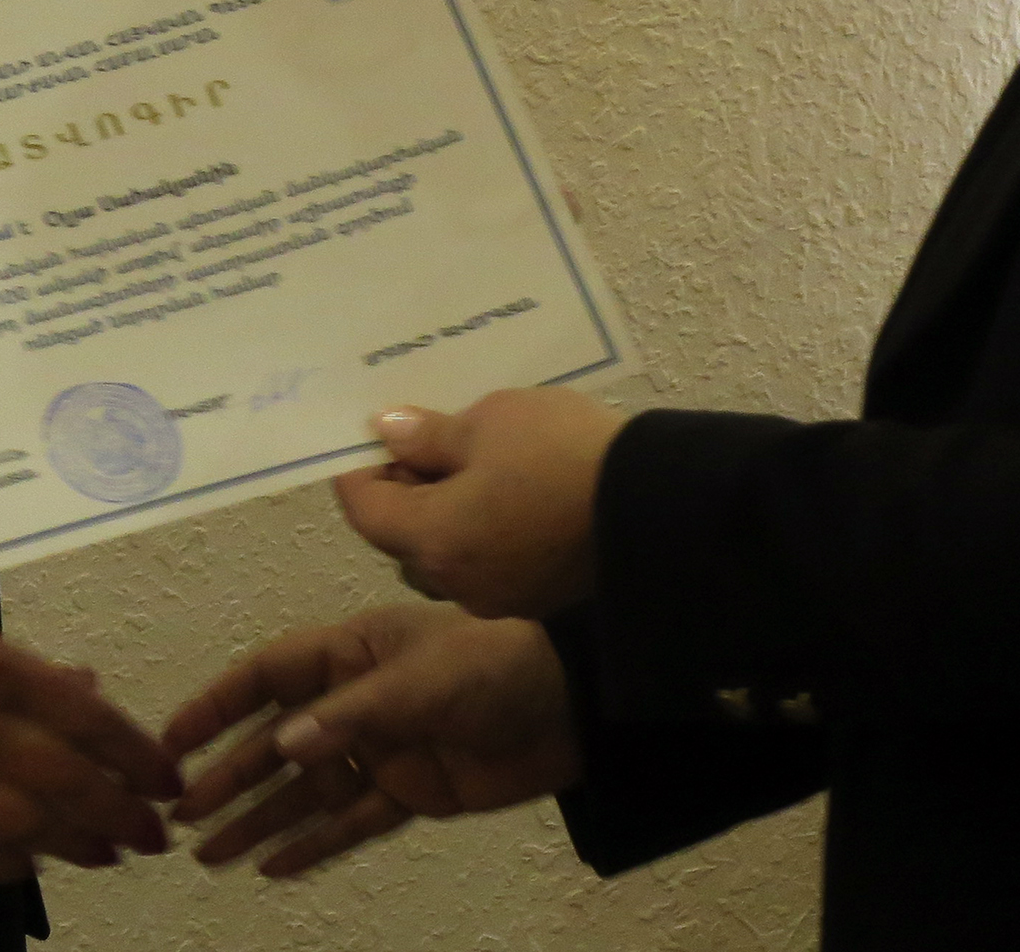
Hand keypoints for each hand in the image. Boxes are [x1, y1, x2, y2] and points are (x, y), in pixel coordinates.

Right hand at [0, 602, 183, 883]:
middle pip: (69, 780)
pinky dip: (10, 866)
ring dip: (77, 845)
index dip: (137, 756)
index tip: (165, 781)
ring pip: (29, 825)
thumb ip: (27, 672)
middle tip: (151, 832)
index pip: (88, 718)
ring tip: (105, 854)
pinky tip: (30, 865)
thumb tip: (90, 689)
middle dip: (122, 812)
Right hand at [162, 602, 580, 876]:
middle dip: (229, 777)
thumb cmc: (499, 666)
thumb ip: (352, 715)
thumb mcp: (423, 679)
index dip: (219, 706)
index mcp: (353, 652)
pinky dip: (313, 845)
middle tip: (180, 814)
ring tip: (209, 854)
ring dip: (259, 820)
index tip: (174, 741)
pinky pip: (351, 821)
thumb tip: (283, 746)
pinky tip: (271, 868)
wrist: (575, 709)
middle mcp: (358, 700)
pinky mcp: (411, 791)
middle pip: (277, 742)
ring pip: (306, 789)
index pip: (268, 676)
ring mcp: (383, 748)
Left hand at [330, 388, 625, 619]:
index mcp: (432, 539)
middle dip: (403, 490)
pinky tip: (511, 491)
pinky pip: (487, 563)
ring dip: (444, 513)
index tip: (374, 431)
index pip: (364, 509)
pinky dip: (483, 530)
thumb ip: (431, 434)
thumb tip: (387, 432)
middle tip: (425, 439)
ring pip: (446, 555)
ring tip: (471, 461)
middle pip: (402, 539)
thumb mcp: (492, 422)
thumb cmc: (563, 455)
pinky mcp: (539, 597)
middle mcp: (455, 581)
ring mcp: (499, 596)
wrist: (660, 508)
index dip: (359, 467)